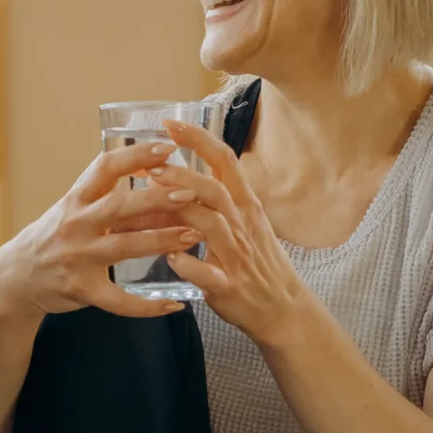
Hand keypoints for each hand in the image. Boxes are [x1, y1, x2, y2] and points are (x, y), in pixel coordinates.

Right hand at [0, 138, 204, 318]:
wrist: (17, 278)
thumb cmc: (54, 237)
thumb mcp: (73, 209)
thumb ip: (109, 195)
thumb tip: (160, 178)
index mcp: (75, 199)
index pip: (105, 167)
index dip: (136, 155)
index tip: (168, 148)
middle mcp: (75, 225)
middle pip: (119, 206)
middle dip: (156, 199)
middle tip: (190, 193)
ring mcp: (77, 259)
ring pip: (124, 248)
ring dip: (161, 241)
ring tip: (193, 235)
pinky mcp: (82, 290)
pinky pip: (119, 301)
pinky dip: (147, 306)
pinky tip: (173, 304)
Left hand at [153, 119, 314, 345]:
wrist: (283, 309)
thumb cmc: (257, 263)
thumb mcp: (245, 222)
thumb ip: (219, 199)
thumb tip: (185, 175)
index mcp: (246, 206)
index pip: (226, 161)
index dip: (198, 139)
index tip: (170, 123)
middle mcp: (244, 225)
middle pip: (215, 188)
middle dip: (182, 172)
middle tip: (150, 162)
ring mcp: (238, 256)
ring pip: (212, 223)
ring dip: (181, 208)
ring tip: (150, 194)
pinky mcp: (229, 286)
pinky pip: (207, 272)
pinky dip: (187, 263)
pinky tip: (168, 257)